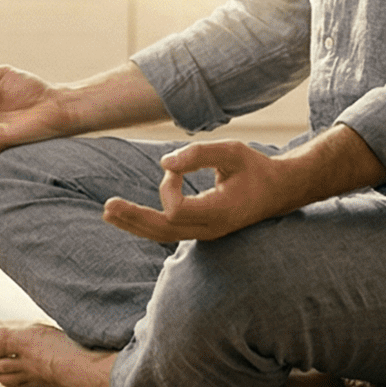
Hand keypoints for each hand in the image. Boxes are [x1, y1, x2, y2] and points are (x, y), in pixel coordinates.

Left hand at [102, 140, 300, 242]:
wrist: (278, 191)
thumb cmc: (255, 168)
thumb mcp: (231, 151)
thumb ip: (198, 154)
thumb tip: (164, 162)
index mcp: (220, 211)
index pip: (178, 210)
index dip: (168, 187)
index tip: (175, 167)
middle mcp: (211, 228)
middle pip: (163, 230)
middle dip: (134, 218)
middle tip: (107, 206)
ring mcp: (206, 233)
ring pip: (163, 235)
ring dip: (134, 223)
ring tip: (108, 212)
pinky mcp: (201, 231)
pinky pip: (169, 231)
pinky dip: (146, 224)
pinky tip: (126, 216)